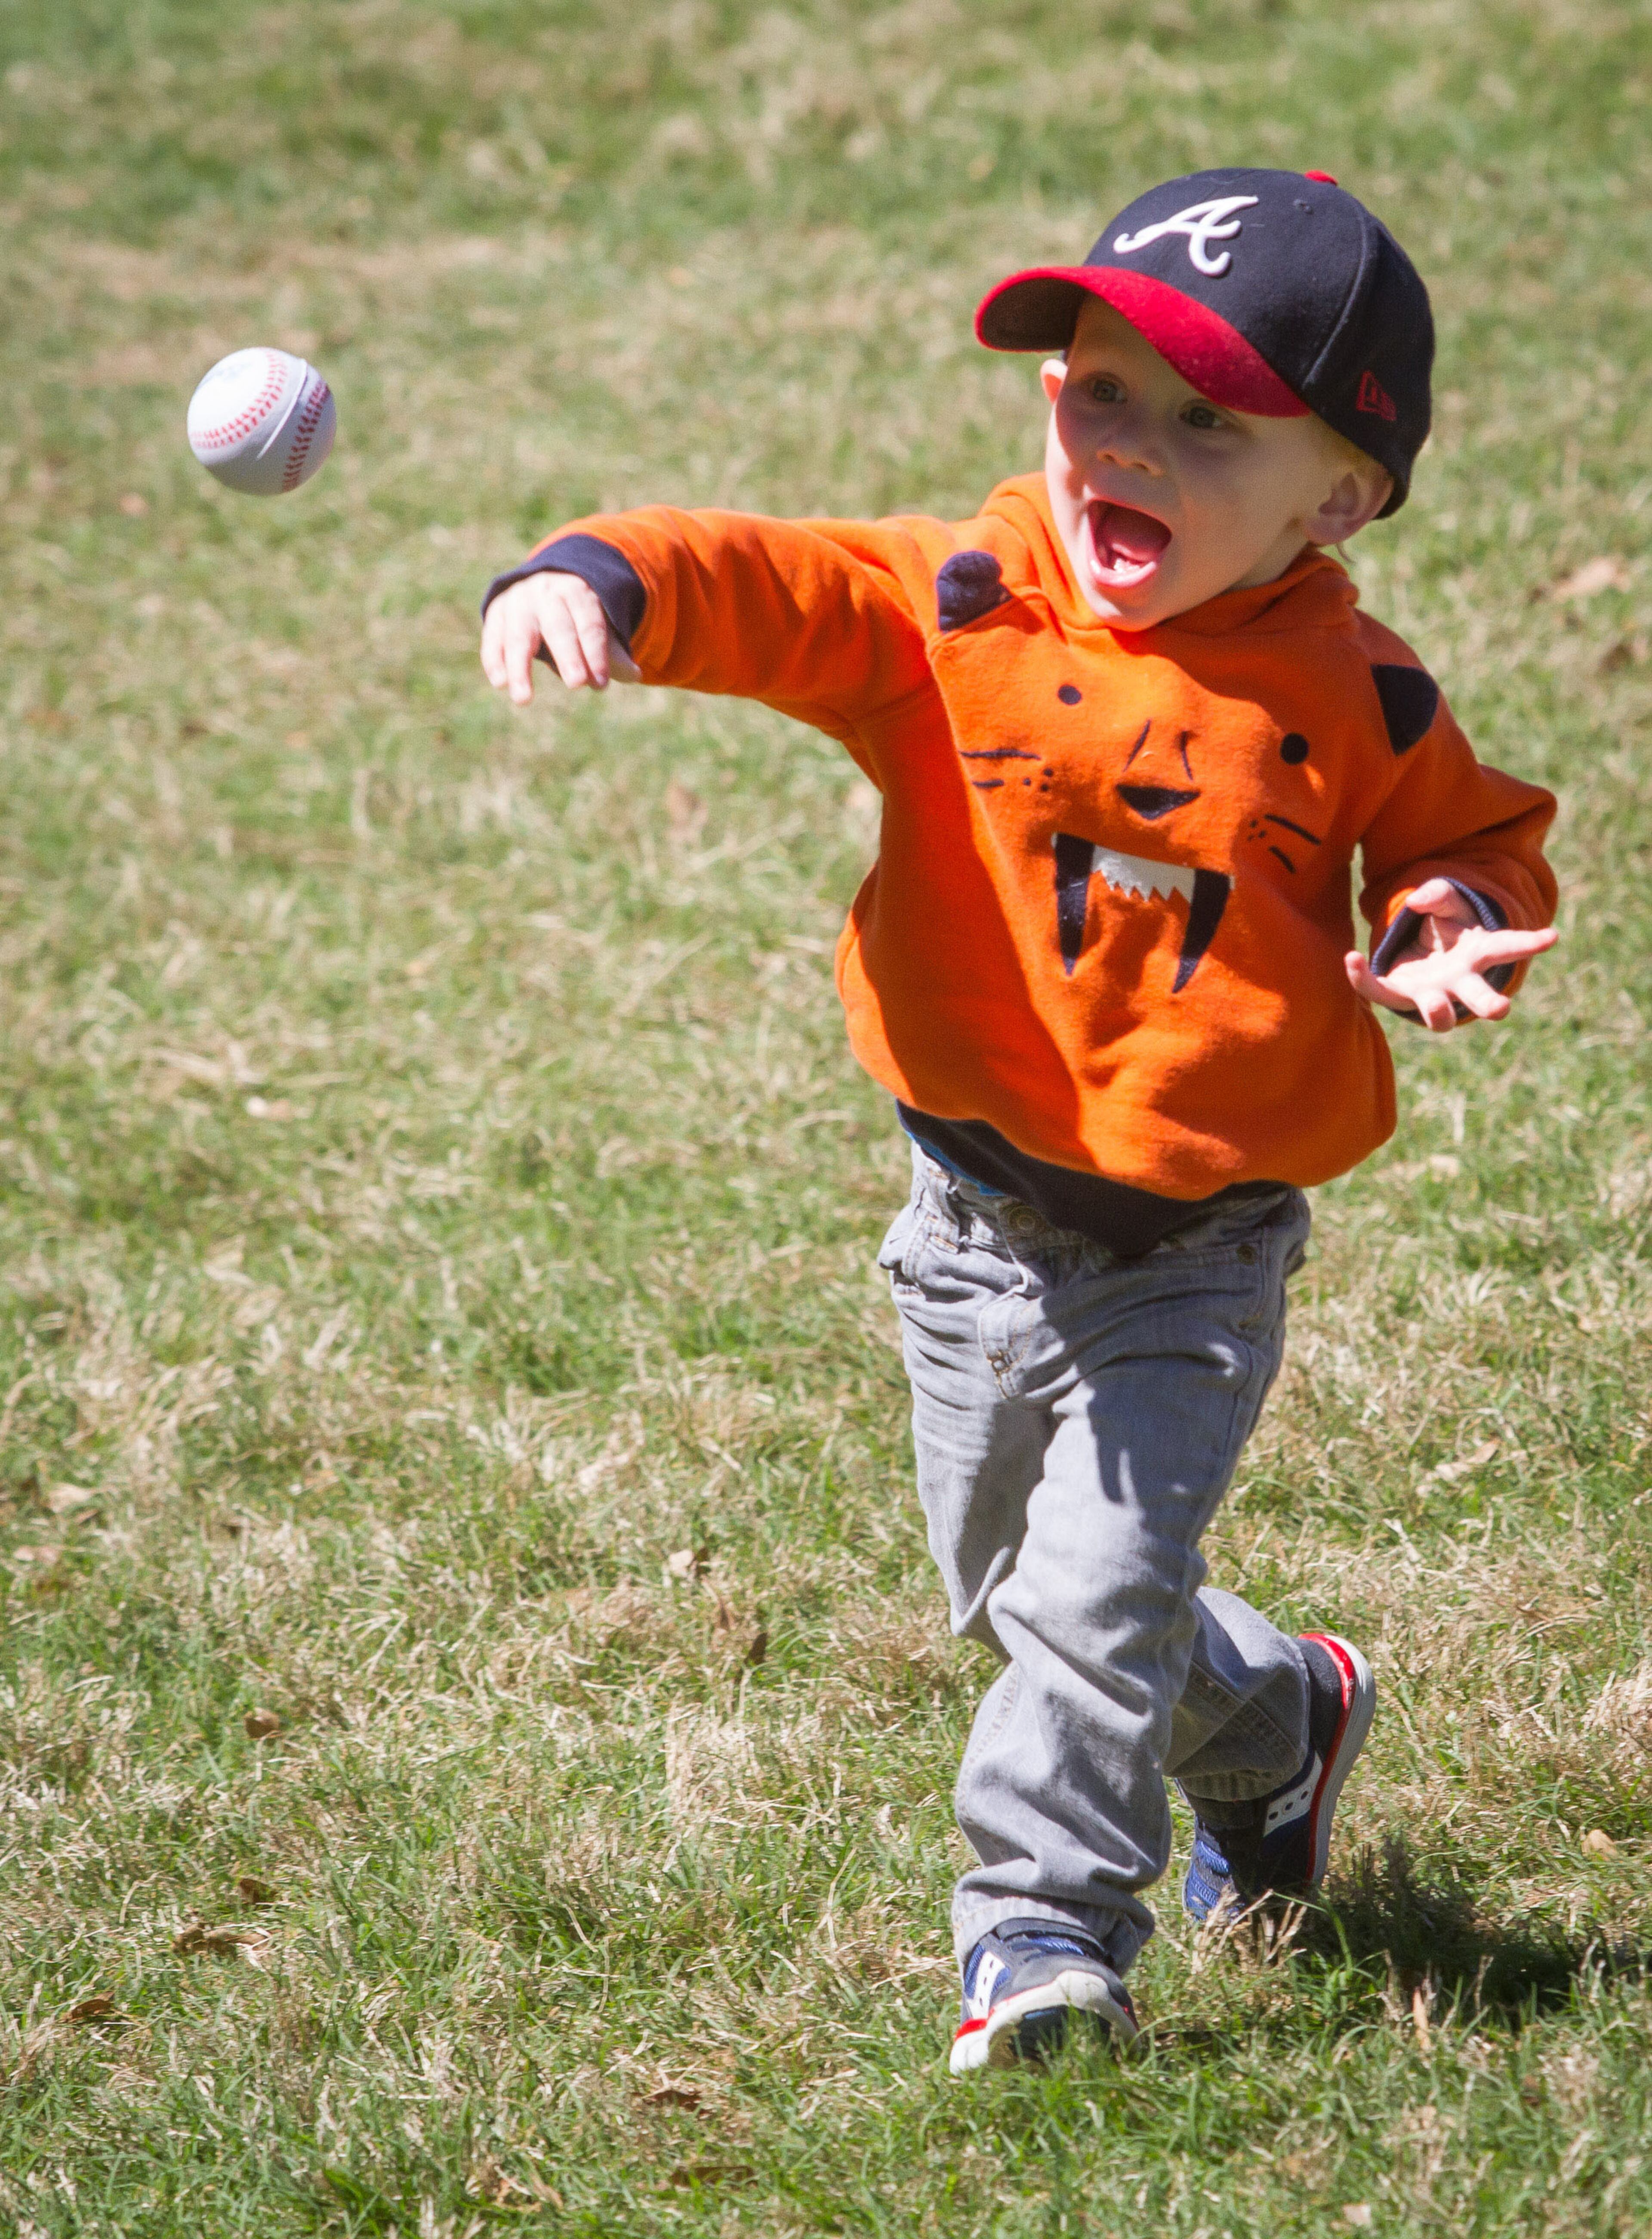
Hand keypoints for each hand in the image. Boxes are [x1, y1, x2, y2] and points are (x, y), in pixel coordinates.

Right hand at [480, 572, 640, 704]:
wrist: (543, 582)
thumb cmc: (575, 614)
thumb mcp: (596, 625)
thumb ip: (611, 652)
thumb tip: (635, 674)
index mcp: (578, 592)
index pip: (589, 624)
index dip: (596, 653)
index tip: (600, 683)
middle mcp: (547, 592)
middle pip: (558, 626)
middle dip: (568, 656)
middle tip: (577, 684)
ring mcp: (519, 601)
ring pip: (520, 634)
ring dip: (520, 668)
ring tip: (523, 699)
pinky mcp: (496, 612)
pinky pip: (493, 637)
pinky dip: (495, 659)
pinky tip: (500, 683)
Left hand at [1345, 877, 1557, 1032]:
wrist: (1420, 953)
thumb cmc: (1445, 927)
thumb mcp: (1445, 903)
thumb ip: (1437, 895)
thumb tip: (1419, 900)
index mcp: (1478, 954)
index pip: (1507, 948)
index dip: (1528, 943)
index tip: (1552, 936)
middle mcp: (1460, 981)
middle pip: (1480, 998)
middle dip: (1490, 1004)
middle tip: (1501, 1008)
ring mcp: (1432, 994)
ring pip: (1440, 1016)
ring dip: (1439, 1013)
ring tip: (1436, 1004)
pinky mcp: (1398, 996)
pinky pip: (1379, 993)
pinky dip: (1363, 978)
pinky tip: (1352, 958)